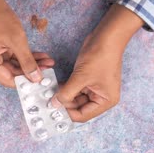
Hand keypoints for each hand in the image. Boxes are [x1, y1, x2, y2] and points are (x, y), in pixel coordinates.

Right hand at [0, 0, 53, 86]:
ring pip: (15, 65)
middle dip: (31, 71)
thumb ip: (27, 61)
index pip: (7, 80)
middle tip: (49, 68)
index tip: (41, 82)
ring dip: (31, 63)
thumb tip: (36, 79)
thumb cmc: (0, 18)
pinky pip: (13, 57)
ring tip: (49, 62)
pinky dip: (26, 56)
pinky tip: (41, 56)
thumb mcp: (16, 40)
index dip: (24, 82)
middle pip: (12, 73)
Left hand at [51, 4, 142, 121]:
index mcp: (105, 101)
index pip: (83, 115)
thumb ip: (67, 93)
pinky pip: (75, 87)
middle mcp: (101, 97)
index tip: (52, 110)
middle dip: (64, 103)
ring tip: (49, 93)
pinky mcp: (88, 79)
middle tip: (47, 101)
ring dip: (63, 95)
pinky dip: (66, 87)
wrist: (106, 37)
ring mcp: (95, 88)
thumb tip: (54, 104)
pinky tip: (55, 85)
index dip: (68, 113)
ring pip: (75, 97)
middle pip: (79, 107)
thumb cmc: (100, 57)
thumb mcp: (81, 77)